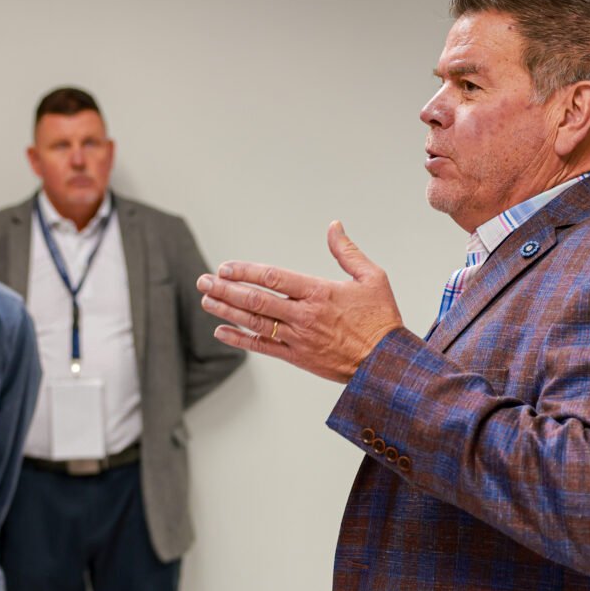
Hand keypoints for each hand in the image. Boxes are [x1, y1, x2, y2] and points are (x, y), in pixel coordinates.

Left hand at [196, 221, 402, 382]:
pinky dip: (239, 339)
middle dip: (225, 289)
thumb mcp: (372, 278)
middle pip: (256, 300)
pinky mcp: (297, 357)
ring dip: (226, 310)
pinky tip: (221, 331)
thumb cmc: (381, 319)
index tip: (226, 267)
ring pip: (254, 323)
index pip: (273, 278)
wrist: (386, 364)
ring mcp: (298, 338)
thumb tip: (333, 226)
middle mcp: (303, 315)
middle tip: (203, 280)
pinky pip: (262, 347)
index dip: (245, 272)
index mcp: (319, 293)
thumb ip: (347, 252)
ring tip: (206, 299)